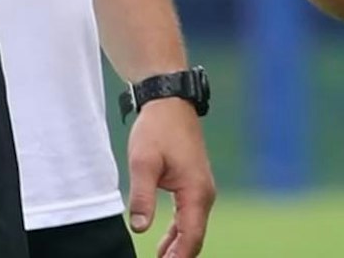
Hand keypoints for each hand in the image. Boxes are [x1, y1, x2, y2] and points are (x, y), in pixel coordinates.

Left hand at [124, 98, 216, 257]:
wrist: (169, 102)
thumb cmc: (157, 129)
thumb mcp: (143, 162)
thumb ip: (142, 196)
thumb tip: (140, 229)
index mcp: (196, 192)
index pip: (191, 238)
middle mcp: (204, 194)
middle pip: (194, 238)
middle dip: (179, 257)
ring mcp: (201, 190)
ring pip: (192, 229)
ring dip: (178, 248)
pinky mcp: (193, 185)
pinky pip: (189, 218)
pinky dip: (179, 234)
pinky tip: (165, 246)